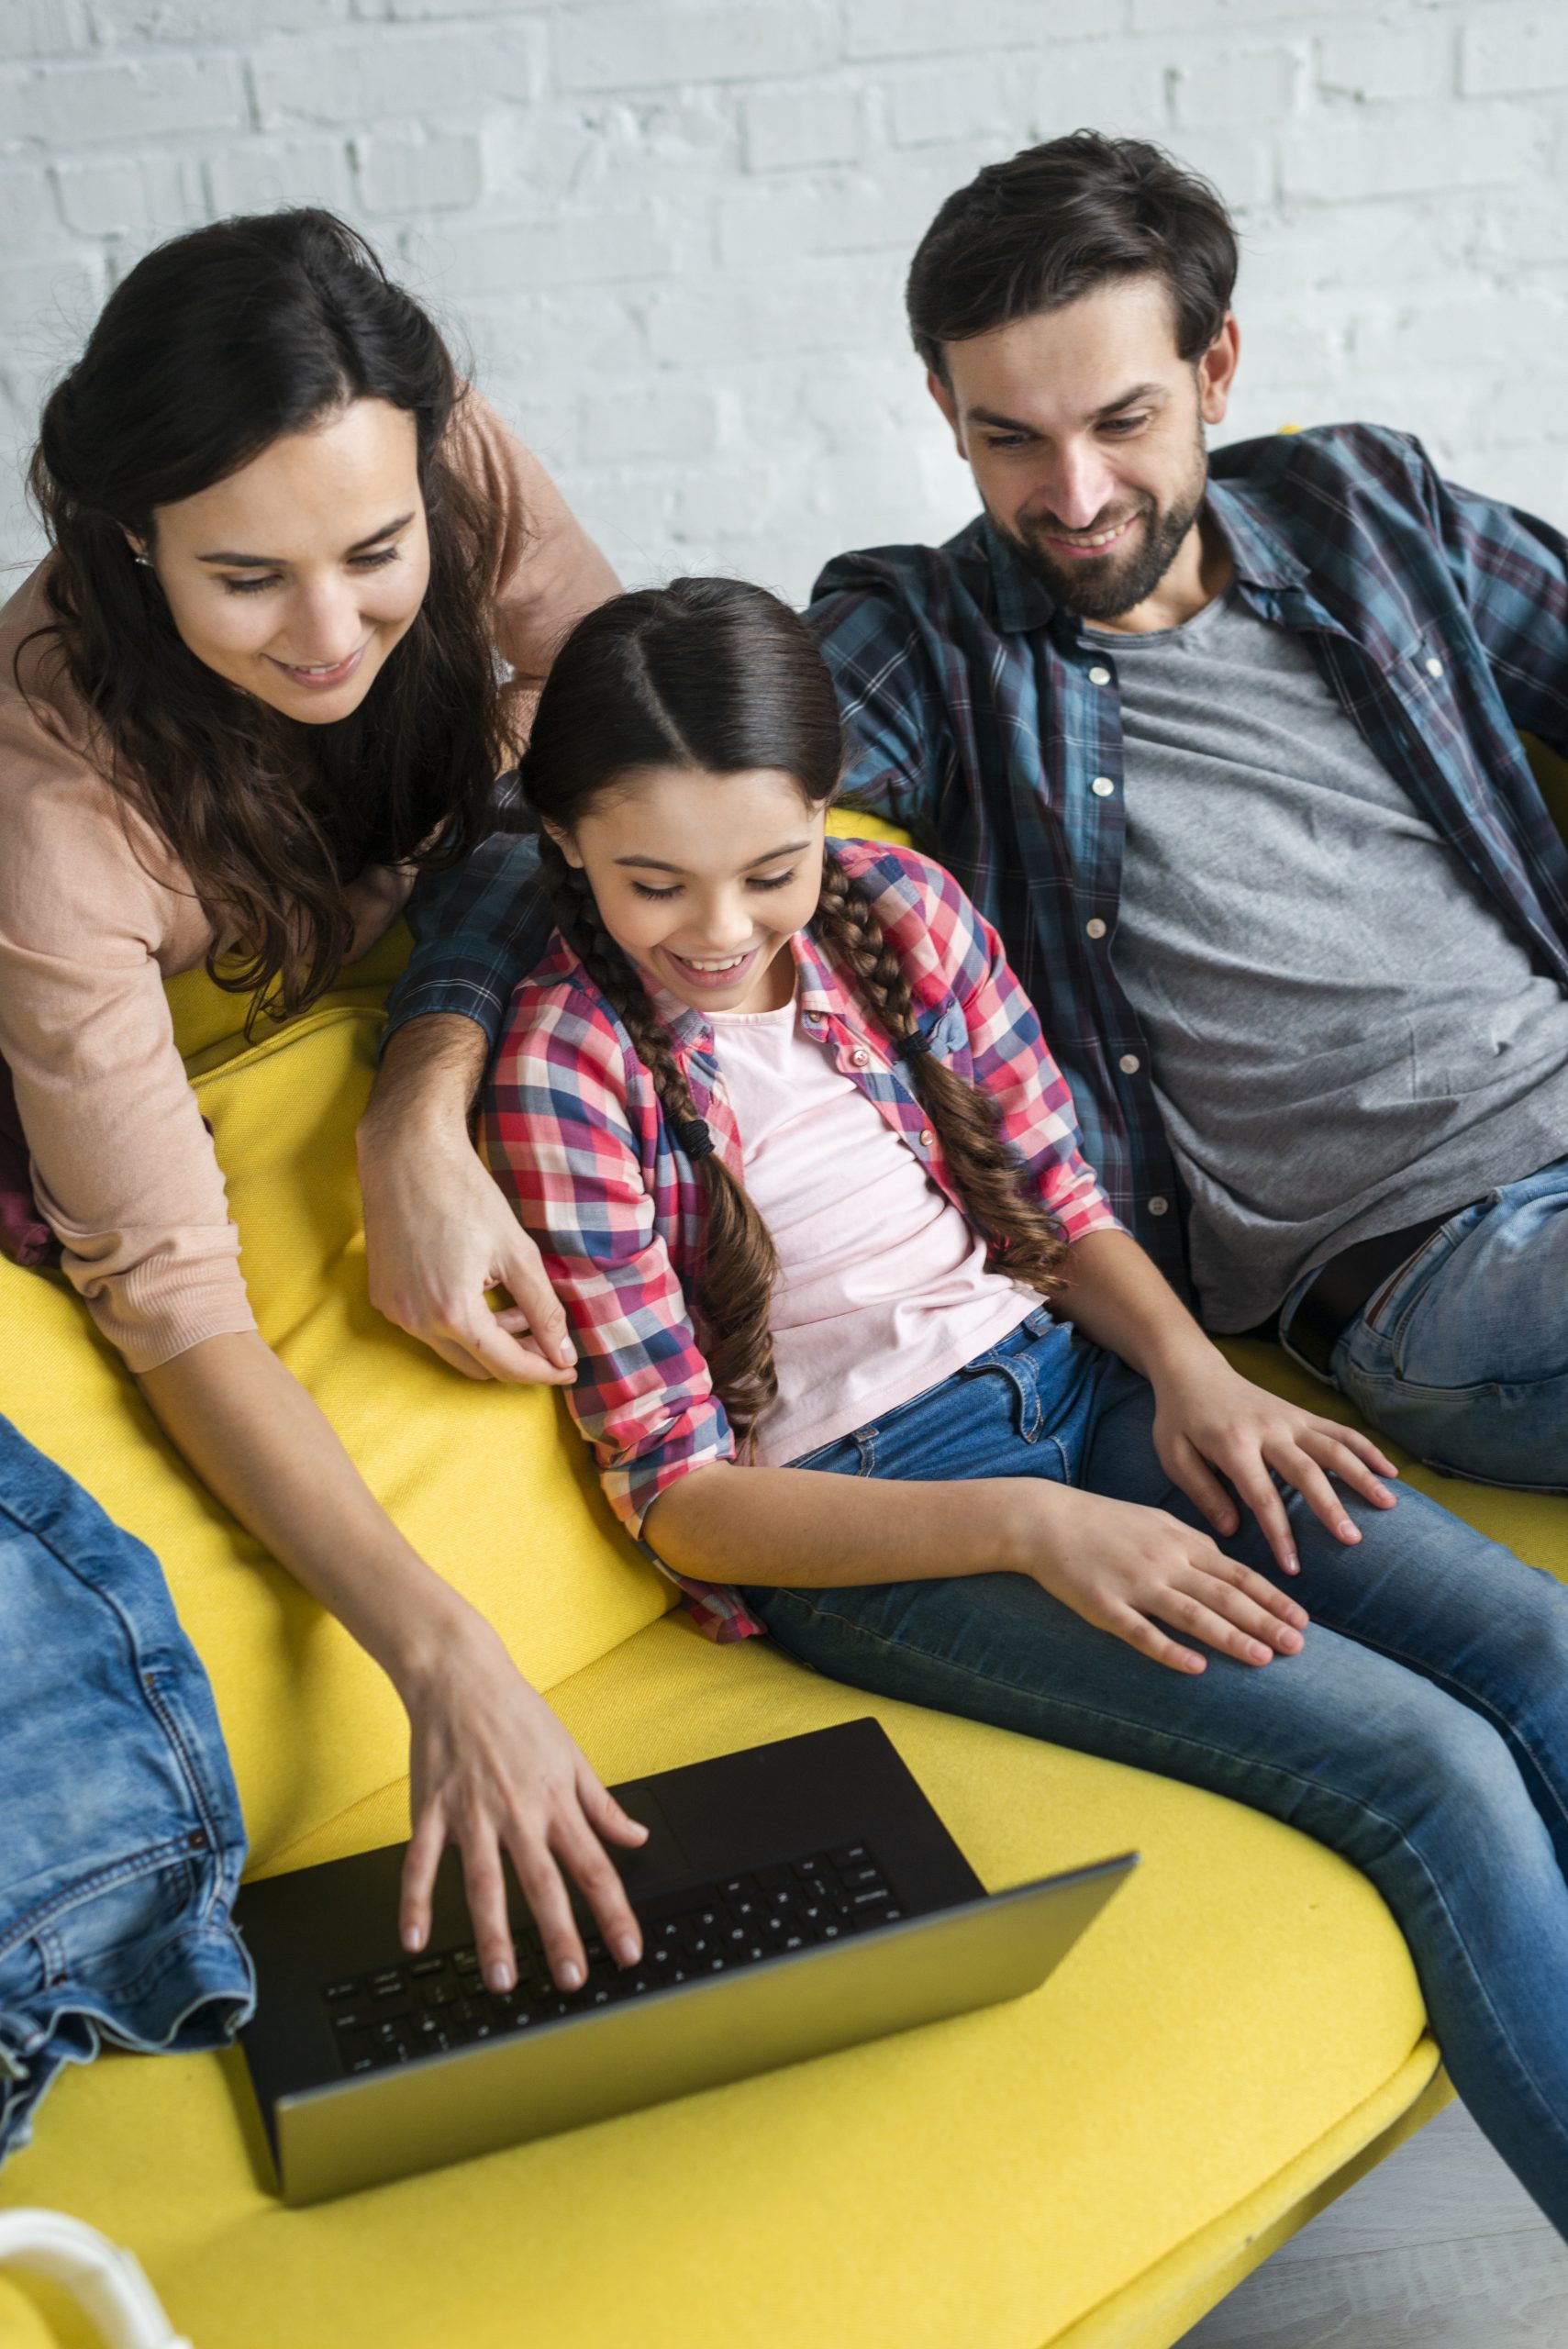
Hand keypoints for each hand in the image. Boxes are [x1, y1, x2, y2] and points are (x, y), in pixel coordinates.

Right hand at [360, 1111, 576, 1384]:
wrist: (407, 1155)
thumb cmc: (466, 1194)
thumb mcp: (517, 1252)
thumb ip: (543, 1309)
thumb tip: (564, 1354)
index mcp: (454, 1313)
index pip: (507, 1366)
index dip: (544, 1371)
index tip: (569, 1369)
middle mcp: (417, 1322)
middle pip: (479, 1367)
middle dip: (518, 1358)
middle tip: (548, 1338)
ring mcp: (395, 1311)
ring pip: (452, 1349)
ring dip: (489, 1339)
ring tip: (517, 1308)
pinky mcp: (382, 1296)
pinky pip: (427, 1328)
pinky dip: (458, 1322)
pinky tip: (479, 1291)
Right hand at [397, 1609, 649, 1991]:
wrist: (460, 1676)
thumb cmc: (518, 1714)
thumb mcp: (572, 1755)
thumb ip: (602, 1804)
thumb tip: (636, 1836)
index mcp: (556, 1802)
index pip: (594, 1866)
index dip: (614, 1912)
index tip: (629, 1951)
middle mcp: (518, 1813)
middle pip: (544, 1883)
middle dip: (560, 1935)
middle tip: (571, 1980)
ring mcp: (471, 1814)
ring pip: (484, 1882)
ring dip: (492, 1933)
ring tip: (501, 1978)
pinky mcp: (431, 1811)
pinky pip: (420, 1863)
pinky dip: (415, 1900)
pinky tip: (413, 1938)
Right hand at [1025, 1483, 1309, 1674]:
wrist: (1045, 1520)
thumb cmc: (1103, 1522)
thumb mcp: (1156, 1521)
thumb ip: (1193, 1545)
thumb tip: (1228, 1567)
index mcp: (1180, 1541)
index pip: (1237, 1573)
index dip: (1272, 1598)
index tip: (1302, 1620)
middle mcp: (1165, 1562)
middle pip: (1224, 1596)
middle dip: (1265, 1621)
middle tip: (1298, 1646)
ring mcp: (1135, 1584)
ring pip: (1192, 1614)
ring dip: (1231, 1637)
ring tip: (1263, 1657)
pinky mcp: (1105, 1606)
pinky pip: (1143, 1632)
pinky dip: (1170, 1650)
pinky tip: (1196, 1667)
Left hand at [1149, 1347, 1397, 1576]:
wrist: (1193, 1371)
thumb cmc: (1179, 1420)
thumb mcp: (1174, 1456)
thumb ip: (1202, 1492)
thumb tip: (1233, 1530)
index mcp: (1233, 1445)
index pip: (1261, 1496)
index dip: (1279, 1533)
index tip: (1293, 1567)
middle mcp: (1268, 1430)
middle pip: (1306, 1471)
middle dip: (1330, 1507)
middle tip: (1353, 1540)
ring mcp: (1289, 1419)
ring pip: (1334, 1447)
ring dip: (1362, 1475)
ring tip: (1388, 1504)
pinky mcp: (1301, 1414)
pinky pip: (1340, 1430)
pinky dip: (1367, 1448)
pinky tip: (1389, 1471)